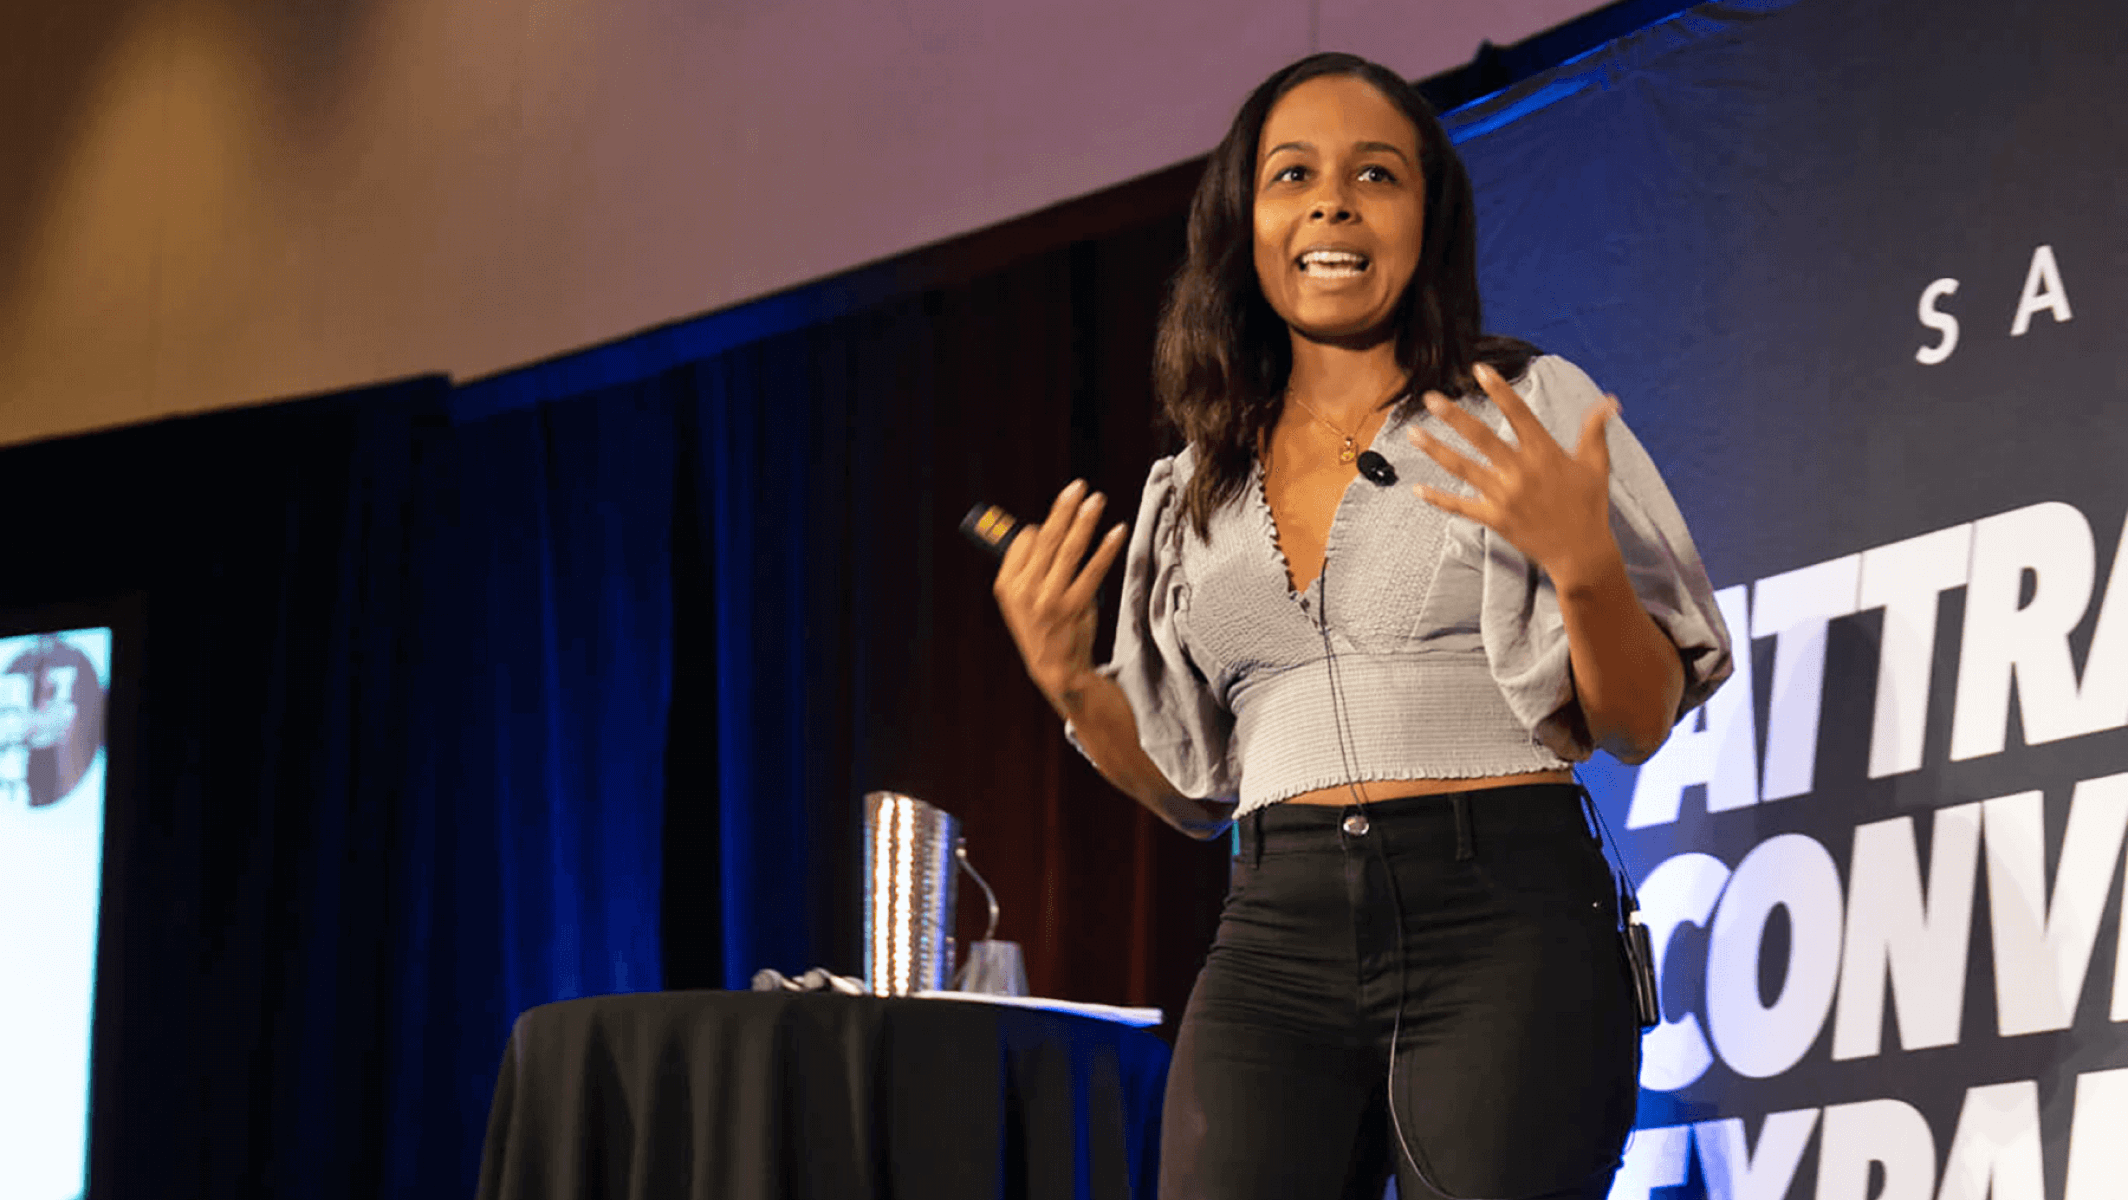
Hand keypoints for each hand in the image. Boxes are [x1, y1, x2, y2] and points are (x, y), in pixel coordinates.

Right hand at [992, 479, 1128, 711]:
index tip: (1058, 517)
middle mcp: (1025, 591)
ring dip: (1084, 520)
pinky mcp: (1074, 607)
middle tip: (1078, 486)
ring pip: (1069, 550)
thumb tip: (1046, 528)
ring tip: (1096, 500)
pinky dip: (1106, 548)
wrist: (1056, 670)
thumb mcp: (1021, 601)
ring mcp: (1049, 599)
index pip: (1025, 541)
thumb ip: (1029, 568)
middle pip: (1047, 539)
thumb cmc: (1043, 628)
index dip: (1042, 528)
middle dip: (1064, 508)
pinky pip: (1093, 570)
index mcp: (1007, 585)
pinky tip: (1116, 531)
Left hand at [1408, 362, 1621, 587]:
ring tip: (1412, 433)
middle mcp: (1521, 471)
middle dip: (1454, 417)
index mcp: (1544, 453)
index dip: (1499, 391)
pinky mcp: (1495, 519)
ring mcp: (1505, 496)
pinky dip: (1439, 499)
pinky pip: (1462, 507)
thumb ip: (1596, 430)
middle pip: (1482, 438)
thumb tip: (1609, 401)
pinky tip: (1418, 488)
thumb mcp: (1597, 464)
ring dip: (1436, 450)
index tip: (1479, 370)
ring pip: (1464, 468)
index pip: (1519, 414)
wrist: (1582, 552)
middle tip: (1430, 398)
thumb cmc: (1590, 506)